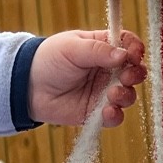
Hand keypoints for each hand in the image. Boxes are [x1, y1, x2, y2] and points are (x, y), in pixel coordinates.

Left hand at [27, 29, 146, 127]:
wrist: (27, 86)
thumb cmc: (48, 60)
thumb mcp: (72, 48)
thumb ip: (98, 50)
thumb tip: (124, 55)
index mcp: (103, 47)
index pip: (128, 45)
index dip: (135, 49)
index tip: (135, 55)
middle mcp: (107, 70)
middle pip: (134, 71)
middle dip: (135, 74)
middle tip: (126, 77)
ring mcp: (103, 91)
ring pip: (128, 95)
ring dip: (126, 95)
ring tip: (112, 94)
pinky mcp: (96, 112)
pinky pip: (114, 116)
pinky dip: (115, 115)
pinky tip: (108, 111)